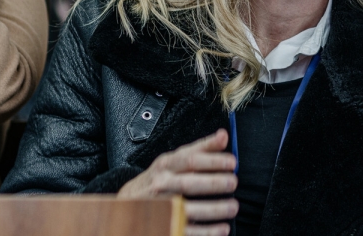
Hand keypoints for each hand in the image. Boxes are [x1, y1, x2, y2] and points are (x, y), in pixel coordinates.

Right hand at [118, 130, 238, 235]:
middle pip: (189, 183)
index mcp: (166, 165)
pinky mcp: (165, 226)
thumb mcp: (173, 159)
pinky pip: (187, 230)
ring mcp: (161, 206)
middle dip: (214, 183)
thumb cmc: (156, 179)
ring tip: (233, 206)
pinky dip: (207, 231)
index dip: (213, 160)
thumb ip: (200, 149)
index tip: (232, 162)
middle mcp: (162, 185)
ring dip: (214, 208)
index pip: (190, 160)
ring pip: (188, 208)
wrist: (128, 201)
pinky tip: (222, 228)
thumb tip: (223, 136)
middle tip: (233, 182)